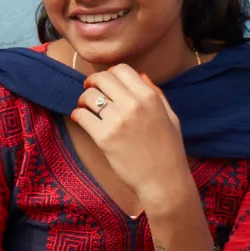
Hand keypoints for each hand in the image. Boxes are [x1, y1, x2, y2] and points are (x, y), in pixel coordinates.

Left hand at [71, 65, 190, 207]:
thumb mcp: (170, 117)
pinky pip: (81, 116)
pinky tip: (82, 120)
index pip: (121, 69)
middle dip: (93, 83)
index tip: (106, 84)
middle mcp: (133, 104)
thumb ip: (156, 94)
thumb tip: (141, 75)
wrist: (164, 181)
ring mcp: (118, 121)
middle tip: (90, 91)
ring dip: (83, 99)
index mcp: (150, 97)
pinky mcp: (104, 138)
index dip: (110, 74)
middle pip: (102, 78)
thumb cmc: (169, 151)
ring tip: (86, 107)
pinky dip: (78, 115)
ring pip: (88, 96)